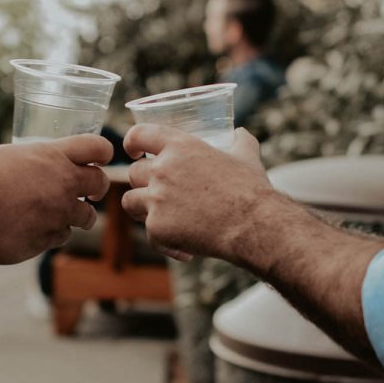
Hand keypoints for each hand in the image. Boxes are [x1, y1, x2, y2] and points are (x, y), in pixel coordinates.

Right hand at [0, 134, 113, 263]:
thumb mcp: (2, 154)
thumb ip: (22, 160)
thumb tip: (18, 165)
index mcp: (53, 156)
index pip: (98, 147)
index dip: (102, 153)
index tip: (98, 159)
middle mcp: (63, 184)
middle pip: (100, 183)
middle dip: (96, 188)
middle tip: (88, 192)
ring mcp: (58, 214)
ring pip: (86, 217)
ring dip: (77, 216)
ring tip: (58, 215)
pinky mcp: (47, 240)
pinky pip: (60, 237)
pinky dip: (51, 234)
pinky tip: (34, 230)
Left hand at [122, 125, 274, 262]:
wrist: (253, 224)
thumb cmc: (251, 189)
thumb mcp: (246, 156)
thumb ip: (240, 141)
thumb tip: (239, 133)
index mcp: (179, 147)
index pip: (140, 134)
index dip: (132, 142)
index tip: (134, 151)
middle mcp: (162, 170)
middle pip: (133, 172)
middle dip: (142, 183)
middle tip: (158, 193)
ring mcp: (157, 199)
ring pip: (130, 202)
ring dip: (142, 209)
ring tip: (161, 218)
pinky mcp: (157, 228)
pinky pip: (149, 234)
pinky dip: (165, 242)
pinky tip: (185, 249)